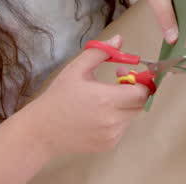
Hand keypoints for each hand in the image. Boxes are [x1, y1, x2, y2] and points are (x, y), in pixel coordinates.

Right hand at [23, 35, 149, 156]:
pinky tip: (98, 114)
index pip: (142, 92)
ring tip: (104, 98)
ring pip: (131, 116)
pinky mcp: (108, 145)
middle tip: (116, 82)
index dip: (139, 81)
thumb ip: (100, 52)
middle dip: (133, 91)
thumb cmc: (59, 97)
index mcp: (107, 99)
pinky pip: (122, 128)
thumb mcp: (76, 69)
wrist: (43, 131)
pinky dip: (117, 119)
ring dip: (125, 105)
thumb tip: (119, 39)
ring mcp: (112, 135)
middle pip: (140, 104)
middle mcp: (113, 120)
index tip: (126, 74)